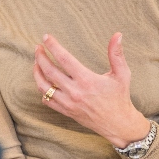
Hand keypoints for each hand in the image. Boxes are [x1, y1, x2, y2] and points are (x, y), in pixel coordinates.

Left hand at [34, 32, 150, 148]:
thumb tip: (118, 35)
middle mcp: (74, 92)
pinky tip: (43, 82)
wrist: (117, 124)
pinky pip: (48, 101)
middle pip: (50, 71)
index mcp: (86, 80)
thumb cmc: (120, 97)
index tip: (46, 37)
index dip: (53, 46)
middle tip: (37, 47)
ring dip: (37, 73)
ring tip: (36, 62)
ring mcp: (68, 103)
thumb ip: (117, 54)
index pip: (64, 59)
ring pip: (44, 87)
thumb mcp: (122, 74)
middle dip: (40, 57)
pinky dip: (42, 91)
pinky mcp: (66, 112)